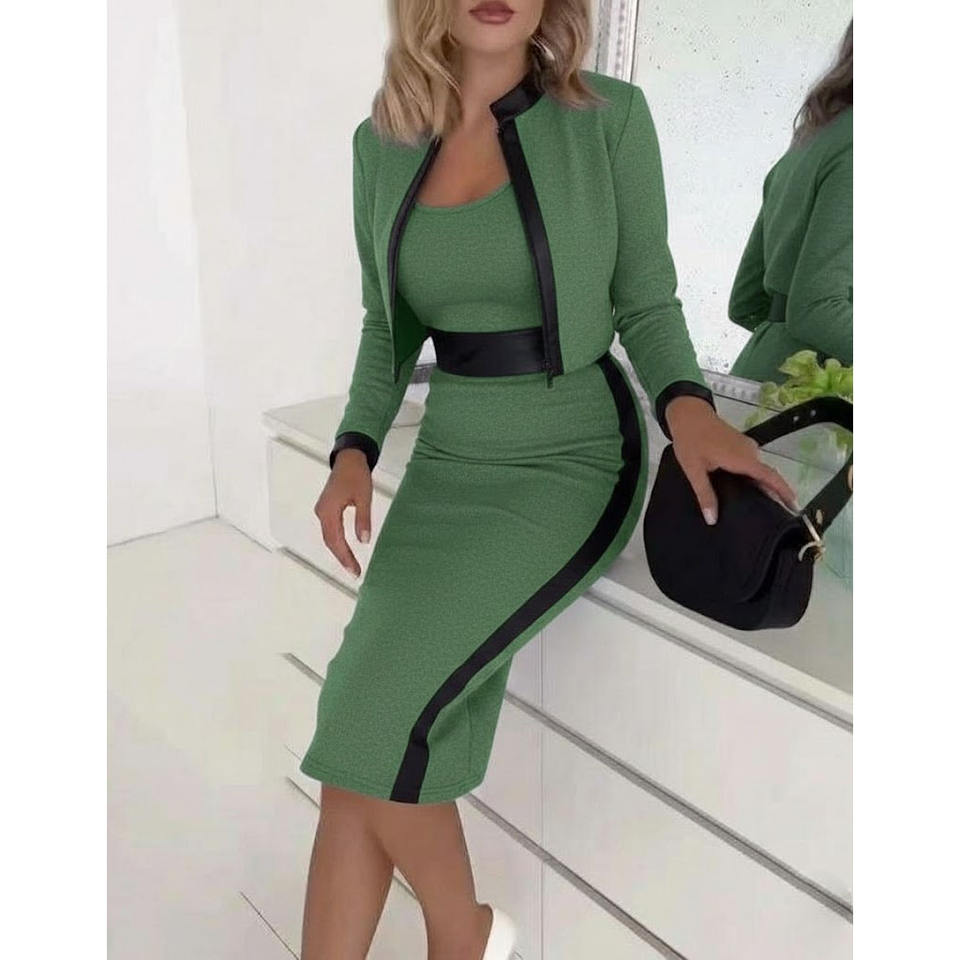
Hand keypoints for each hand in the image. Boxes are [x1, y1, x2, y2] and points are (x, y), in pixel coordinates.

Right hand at [314, 448, 371, 576]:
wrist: (348, 458)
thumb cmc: (356, 474)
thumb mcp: (364, 497)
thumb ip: (363, 519)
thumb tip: (364, 541)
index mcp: (329, 510)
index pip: (336, 540)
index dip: (345, 557)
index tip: (354, 570)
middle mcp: (322, 512)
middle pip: (330, 542)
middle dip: (342, 558)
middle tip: (354, 572)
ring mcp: (322, 511)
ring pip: (329, 537)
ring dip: (339, 552)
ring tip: (351, 565)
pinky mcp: (326, 509)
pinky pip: (329, 530)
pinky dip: (337, 542)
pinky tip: (345, 550)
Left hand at [665, 396, 798, 525]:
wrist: (688, 413)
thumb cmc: (690, 440)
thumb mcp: (694, 470)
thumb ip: (705, 494)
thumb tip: (712, 519)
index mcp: (742, 458)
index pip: (770, 477)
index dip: (783, 492)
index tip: (795, 507)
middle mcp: (750, 452)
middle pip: (767, 476)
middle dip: (774, 494)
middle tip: (776, 516)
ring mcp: (747, 447)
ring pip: (759, 470)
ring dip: (763, 486)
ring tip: (761, 509)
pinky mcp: (741, 444)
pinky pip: (752, 464)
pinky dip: (754, 477)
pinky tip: (745, 491)